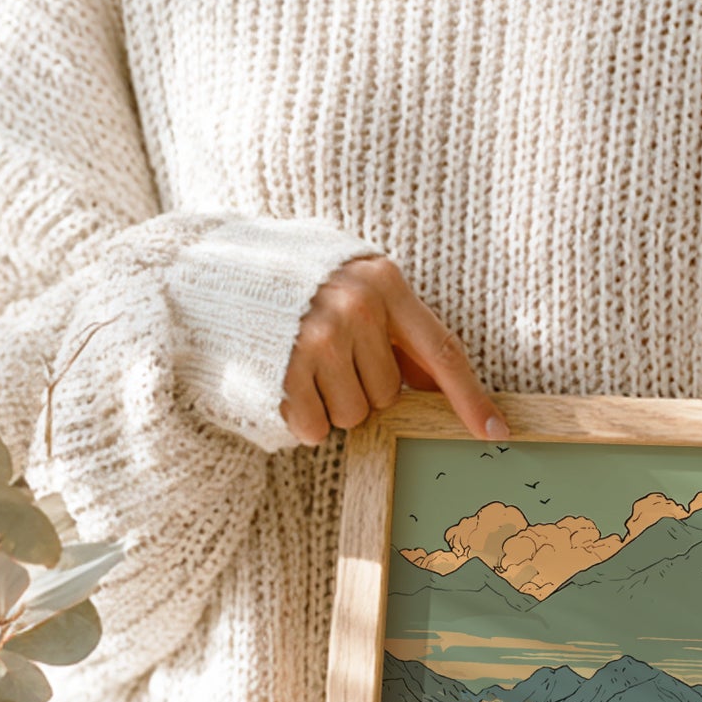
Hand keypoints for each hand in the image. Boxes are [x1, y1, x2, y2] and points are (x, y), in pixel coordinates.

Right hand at [282, 255, 506, 445]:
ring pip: (355, 416)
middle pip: (389, 394)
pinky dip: (302, 419)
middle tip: (325, 358)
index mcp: (384, 282)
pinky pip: (316, 428)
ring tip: (300, 366)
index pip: (442, 351)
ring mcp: (319, 339)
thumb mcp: (351, 284)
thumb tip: (437, 382)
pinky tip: (283, 383)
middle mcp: (357, 308)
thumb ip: (394, 328)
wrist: (205, 268)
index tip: (496, 432)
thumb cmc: (289, 282)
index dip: (471, 397)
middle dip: (362, 388)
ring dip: (331, 405)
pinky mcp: (285, 370)